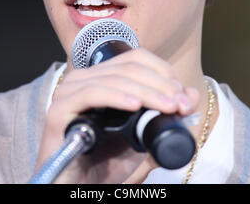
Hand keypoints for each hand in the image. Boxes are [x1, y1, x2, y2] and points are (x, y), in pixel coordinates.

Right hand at [34, 48, 199, 182]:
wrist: (77, 191)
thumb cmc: (106, 166)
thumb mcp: (143, 140)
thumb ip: (165, 117)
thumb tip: (191, 95)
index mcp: (102, 79)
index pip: (136, 58)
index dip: (162, 71)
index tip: (182, 94)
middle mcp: (84, 80)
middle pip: (128, 67)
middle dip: (160, 84)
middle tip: (180, 104)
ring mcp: (69, 92)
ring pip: (114, 78)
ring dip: (147, 92)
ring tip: (168, 108)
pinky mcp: (58, 110)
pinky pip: (91, 93)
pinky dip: (117, 97)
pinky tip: (135, 106)